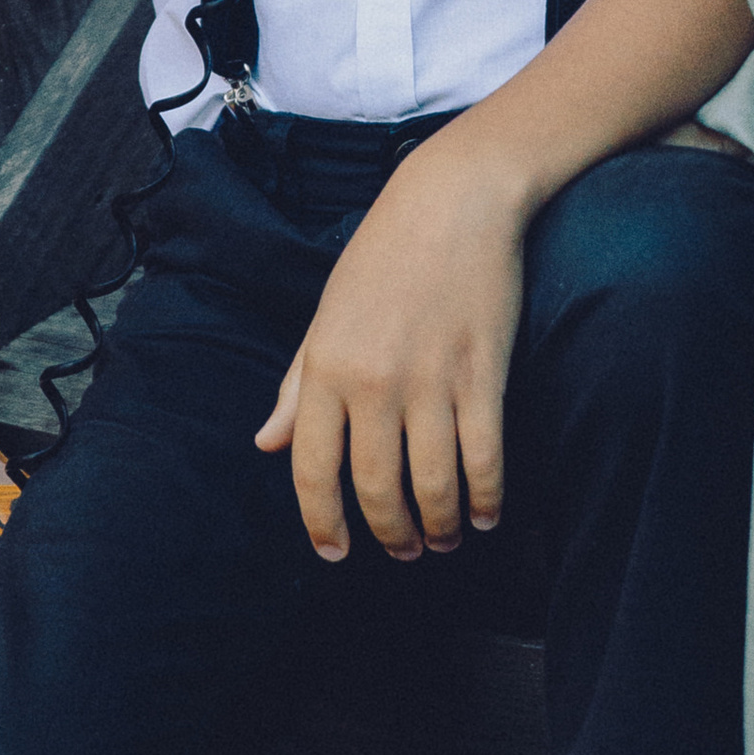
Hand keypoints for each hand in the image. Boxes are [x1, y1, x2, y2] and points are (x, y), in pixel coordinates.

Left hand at [254, 128, 526, 558]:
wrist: (454, 200)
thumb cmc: (384, 256)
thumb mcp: (327, 316)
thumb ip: (298, 387)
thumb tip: (267, 444)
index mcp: (326, 368)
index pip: (313, 470)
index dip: (323, 523)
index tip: (336, 553)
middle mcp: (372, 381)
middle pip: (375, 488)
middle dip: (391, 534)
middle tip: (404, 552)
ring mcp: (430, 380)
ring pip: (432, 484)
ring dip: (440, 526)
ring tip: (445, 539)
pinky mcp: (481, 374)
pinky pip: (483, 457)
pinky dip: (486, 496)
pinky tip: (486, 513)